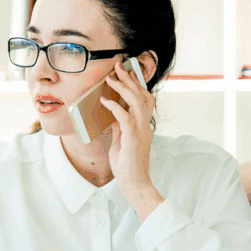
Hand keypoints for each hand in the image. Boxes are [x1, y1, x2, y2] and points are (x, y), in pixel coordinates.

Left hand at [101, 59, 155, 199]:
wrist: (135, 184)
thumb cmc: (128, 166)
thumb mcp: (122, 142)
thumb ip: (121, 127)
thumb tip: (114, 113)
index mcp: (143, 126)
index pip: (144, 99)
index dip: (137, 83)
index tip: (129, 71)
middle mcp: (145, 125)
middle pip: (142, 95)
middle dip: (130, 79)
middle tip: (119, 66)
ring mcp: (141, 131)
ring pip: (136, 102)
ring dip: (123, 87)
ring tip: (111, 77)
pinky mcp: (133, 138)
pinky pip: (125, 117)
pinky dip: (115, 106)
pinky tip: (105, 100)